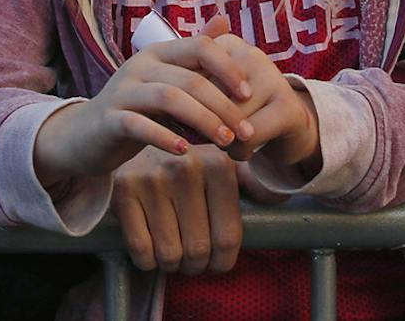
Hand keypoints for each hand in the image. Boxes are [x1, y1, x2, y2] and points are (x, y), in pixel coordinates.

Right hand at [31, 27, 257, 184]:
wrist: (85, 136)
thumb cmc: (136, 107)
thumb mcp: (166, 78)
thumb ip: (194, 55)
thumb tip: (225, 21)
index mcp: (158, 52)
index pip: (199, 47)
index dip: (228, 68)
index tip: (249, 95)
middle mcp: (140, 65)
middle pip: (189, 78)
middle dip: (223, 105)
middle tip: (246, 131)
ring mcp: (122, 91)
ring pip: (168, 98)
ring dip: (202, 120)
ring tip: (225, 142)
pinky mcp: (109, 119)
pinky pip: (139, 125)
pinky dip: (164, 136)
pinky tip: (184, 151)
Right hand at [113, 144, 245, 274]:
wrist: (134, 139)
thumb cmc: (182, 166)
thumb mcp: (217, 164)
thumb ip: (247, 182)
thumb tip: (279, 197)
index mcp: (218, 164)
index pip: (228, 239)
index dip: (222, 262)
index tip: (215, 262)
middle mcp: (187, 167)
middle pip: (199, 250)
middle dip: (196, 266)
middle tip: (191, 260)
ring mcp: (153, 178)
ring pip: (170, 254)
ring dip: (172, 264)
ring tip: (172, 252)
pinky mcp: (124, 190)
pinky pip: (141, 250)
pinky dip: (147, 261)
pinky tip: (151, 248)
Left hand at [189, 13, 319, 171]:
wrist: (287, 122)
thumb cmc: (238, 107)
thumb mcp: (211, 92)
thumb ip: (186, 87)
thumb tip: (160, 98)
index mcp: (227, 44)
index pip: (190, 74)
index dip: (183, 104)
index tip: (180, 118)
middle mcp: (251, 54)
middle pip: (208, 97)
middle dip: (201, 123)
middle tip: (203, 136)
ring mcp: (273, 78)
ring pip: (228, 118)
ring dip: (220, 141)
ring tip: (224, 144)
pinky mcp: (287, 108)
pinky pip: (248, 136)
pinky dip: (239, 152)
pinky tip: (240, 153)